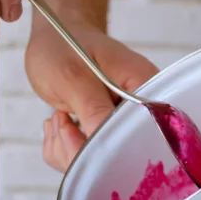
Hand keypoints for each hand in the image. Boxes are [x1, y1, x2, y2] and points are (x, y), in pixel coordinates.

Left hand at [25, 18, 157, 171]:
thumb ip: (94, 109)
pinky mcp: (102, 132)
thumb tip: (109, 145)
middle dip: (81, 149)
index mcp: (146, 90)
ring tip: (57, 118)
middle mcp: (139, 111)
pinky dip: (63, 147)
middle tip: (61, 120)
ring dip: (67, 147)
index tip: (77, 129)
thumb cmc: (65, 44)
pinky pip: (83, 158)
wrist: (54, 37)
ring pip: (97, 162)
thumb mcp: (74, 76)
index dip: (110, 147)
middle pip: (120, 156)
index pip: (141, 136)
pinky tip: (58, 123)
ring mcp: (120, 124)